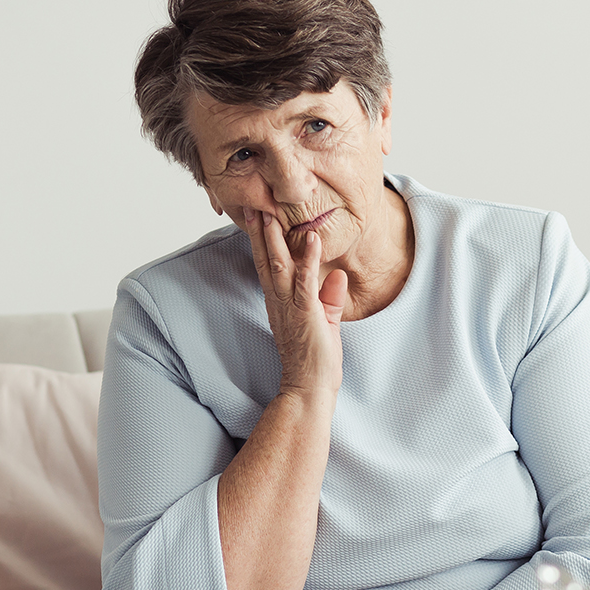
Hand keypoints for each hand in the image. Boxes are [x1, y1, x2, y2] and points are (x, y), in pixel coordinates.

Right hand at [242, 208, 347, 398]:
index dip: (261, 240)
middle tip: (252, 202)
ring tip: (270, 212)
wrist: (310, 388)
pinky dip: (307, 259)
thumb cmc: (316, 360)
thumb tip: (337, 274)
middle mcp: (279, 301)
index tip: (257, 215)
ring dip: (274, 238)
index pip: (268, 265)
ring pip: (279, 265)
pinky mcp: (306, 313)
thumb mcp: (326, 322)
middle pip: (265, 260)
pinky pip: (305, 282)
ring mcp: (290, 306)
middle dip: (258, 231)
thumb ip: (330, 297)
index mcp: (280, 302)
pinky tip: (309, 238)